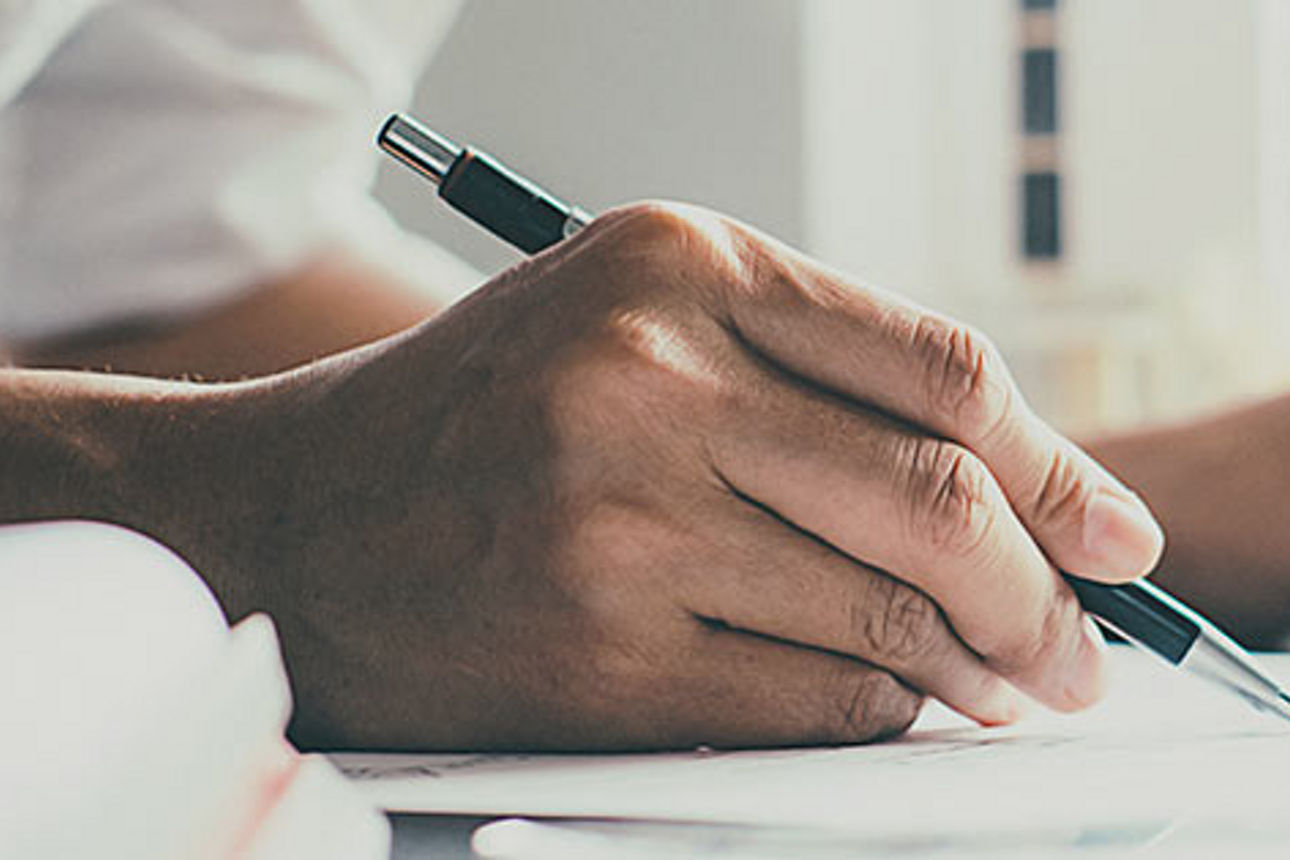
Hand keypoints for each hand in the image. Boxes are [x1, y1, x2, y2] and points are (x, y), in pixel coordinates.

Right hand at [162, 203, 1162, 749]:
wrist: (286, 515)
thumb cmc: (472, 418)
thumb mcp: (630, 327)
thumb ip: (803, 378)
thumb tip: (1007, 493)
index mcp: (672, 263)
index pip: (939, 368)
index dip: (1059, 464)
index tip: (1114, 534)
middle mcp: (644, 376)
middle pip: (938, 497)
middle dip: (1043, 592)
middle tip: (1080, 645)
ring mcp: (614, 517)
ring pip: (886, 614)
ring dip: (970, 664)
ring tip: (994, 680)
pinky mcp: (593, 651)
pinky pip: (810, 698)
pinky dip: (872, 709)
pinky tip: (876, 697)